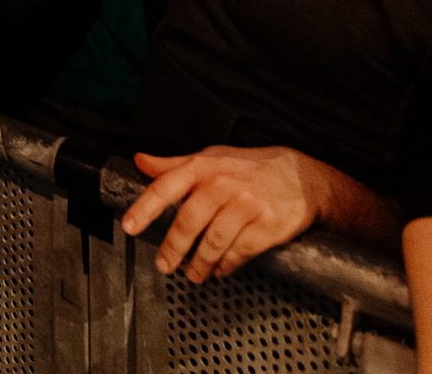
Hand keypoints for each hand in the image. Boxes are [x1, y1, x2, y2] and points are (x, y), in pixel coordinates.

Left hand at [121, 146, 329, 282]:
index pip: (166, 186)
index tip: (129, 227)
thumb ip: (173, 164)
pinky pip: (239, 252)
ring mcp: (247, 204)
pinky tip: (220, 269)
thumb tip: (140, 161)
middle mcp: (223, 184)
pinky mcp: (267, 226)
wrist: (302, 177)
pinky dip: (226, 265)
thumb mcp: (211, 158)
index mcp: (204, 166)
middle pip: (189, 220)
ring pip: (213, 241)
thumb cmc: (249, 168)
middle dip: (173, 248)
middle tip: (164, 265)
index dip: (145, 208)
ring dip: (200, 263)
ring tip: (193, 274)